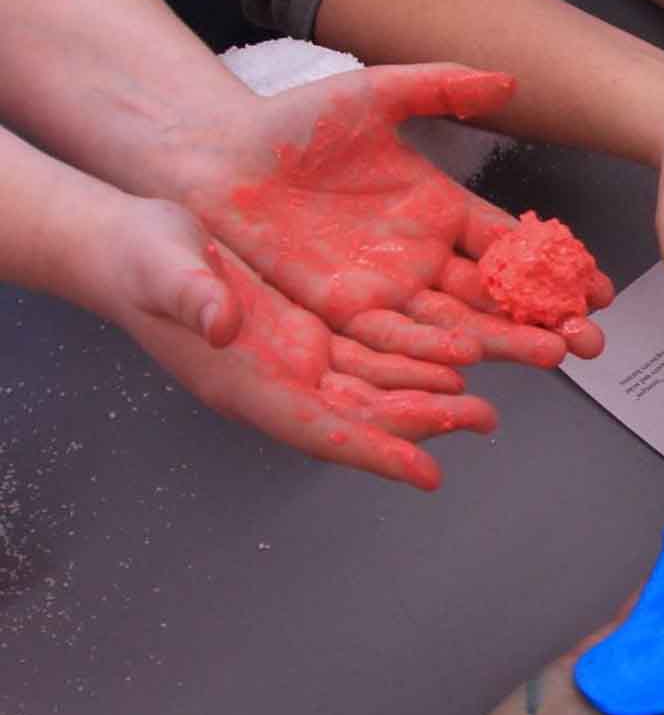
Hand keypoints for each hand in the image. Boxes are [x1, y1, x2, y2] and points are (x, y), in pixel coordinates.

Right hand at [121, 227, 498, 491]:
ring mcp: (295, 361)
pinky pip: (370, 356)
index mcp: (245, 383)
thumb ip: (190, 296)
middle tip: (483, 421)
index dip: (374, 453)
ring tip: (483, 402)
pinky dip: (412, 361)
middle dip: (423, 424)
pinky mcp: (306, 335)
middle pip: (363, 416)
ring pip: (375, 389)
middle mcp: (279, 382)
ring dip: (429, 396)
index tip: (426, 473)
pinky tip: (454, 360)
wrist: (128, 242)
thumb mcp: (161, 267)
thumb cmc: (135, 259)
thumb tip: (220, 322)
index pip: (321, 430)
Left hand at [179, 63, 609, 367]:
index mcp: (441, 207)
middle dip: (547, 318)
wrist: (218, 155)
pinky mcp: (345, 309)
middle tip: (591, 339)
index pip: (512, 244)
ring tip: (554, 356)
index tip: (596, 289)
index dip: (556, 266)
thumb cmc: (293, 122)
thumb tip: (511, 80)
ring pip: (459, 322)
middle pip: (497, 295)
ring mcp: (387, 287)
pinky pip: (397, 336)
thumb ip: (442, 87)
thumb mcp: (375, 92)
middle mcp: (423, 255)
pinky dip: (435, 349)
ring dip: (507, 343)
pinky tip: (475, 358)